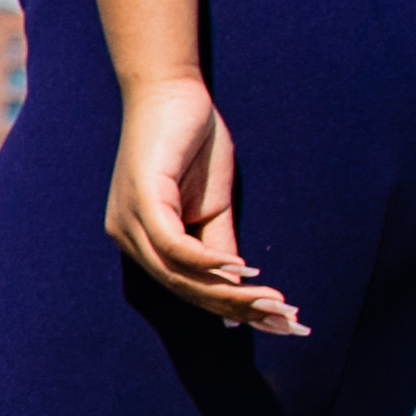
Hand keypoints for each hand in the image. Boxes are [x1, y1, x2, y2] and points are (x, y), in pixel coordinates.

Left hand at [105, 76, 301, 335]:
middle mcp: (128, 238)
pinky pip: (173, 244)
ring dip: (230, 293)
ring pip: (179, 275)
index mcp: (143, 243)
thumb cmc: (191, 148)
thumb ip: (221, 248)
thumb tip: (240, 290)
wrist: (172, 94)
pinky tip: (242, 269)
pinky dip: (208, 261)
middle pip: (185, 290)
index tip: (281, 321)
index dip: (234, 309)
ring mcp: (129, 221)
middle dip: (239, 309)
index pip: (189, 289)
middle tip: (288, 322)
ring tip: (274, 303)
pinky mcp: (141, 198)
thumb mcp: (213, 208)